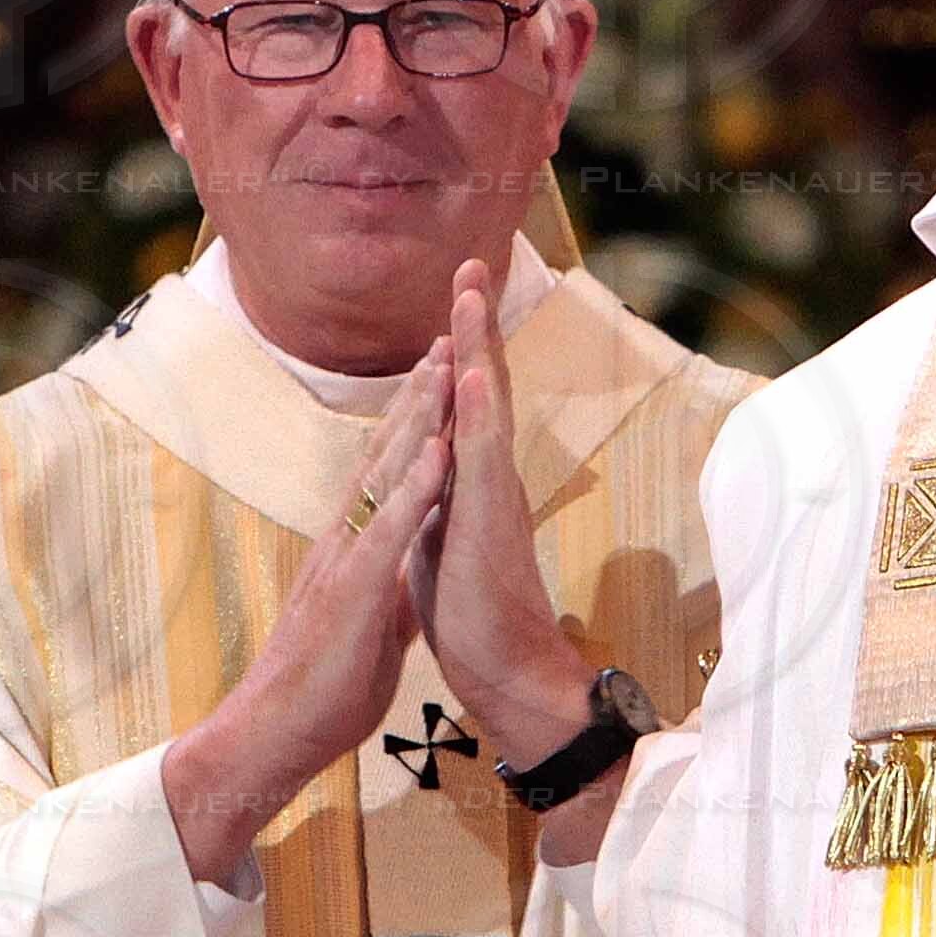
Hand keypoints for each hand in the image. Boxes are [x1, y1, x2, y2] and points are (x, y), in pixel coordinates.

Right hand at [159, 346, 452, 884]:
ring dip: (418, 419)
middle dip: (419, 398)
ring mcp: (345, 558)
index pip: (388, 472)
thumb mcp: (375, 628)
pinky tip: (439, 451)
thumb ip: (392, 593)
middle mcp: (345, 539)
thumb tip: (414, 577)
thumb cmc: (326, 688)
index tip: (442, 377)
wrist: (280, 732)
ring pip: (385, 474)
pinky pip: (390, 529)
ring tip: (445, 366)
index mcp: (354, 549)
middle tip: (447, 340)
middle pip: (385, 453)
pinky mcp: (352, 588)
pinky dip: (416, 487)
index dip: (416, 424)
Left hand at [408, 262, 621, 856]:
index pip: (463, 402)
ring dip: (476, 346)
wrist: (507, 672)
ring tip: (471, 292)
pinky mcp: (488, 523)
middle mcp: (488, 477)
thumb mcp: (443, 541)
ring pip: (483, 406)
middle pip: (479, 385)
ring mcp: (492, 495)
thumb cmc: (475, 617)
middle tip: (471, 264)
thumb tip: (429, 472)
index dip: (458, 348)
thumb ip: (440, 500)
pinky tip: (467, 373)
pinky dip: (474, 412)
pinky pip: (481, 457)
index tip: (454, 296)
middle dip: (473, 323)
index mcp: (472, 482)